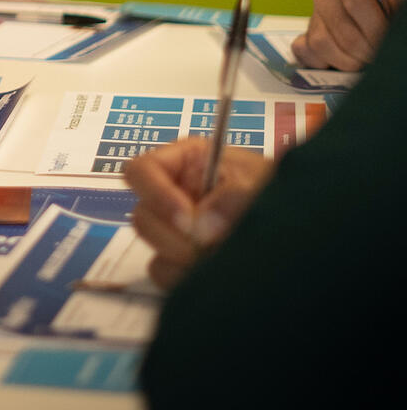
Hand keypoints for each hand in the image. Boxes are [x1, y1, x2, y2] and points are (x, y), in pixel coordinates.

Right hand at [125, 137, 271, 288]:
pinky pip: (166, 275)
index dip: (154, 194)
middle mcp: (171, 196)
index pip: (141, 171)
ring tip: (223, 259)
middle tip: (211, 247)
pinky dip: (189, 279)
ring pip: (154, 251)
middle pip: (142, 217)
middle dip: (175, 237)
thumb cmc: (276, 190)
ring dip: (186, 260)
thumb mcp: (258, 182)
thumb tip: (201, 228)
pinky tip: (219, 273)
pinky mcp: (181, 263)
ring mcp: (176, 232)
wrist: (303, 225)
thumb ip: (231, 197)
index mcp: (183, 164)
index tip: (187, 220)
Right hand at [292, 0, 404, 69]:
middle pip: (341, 30)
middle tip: (380, 55)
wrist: (387, 8)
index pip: (356, 3)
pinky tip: (344, 60)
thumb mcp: (402, 0)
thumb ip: (395, 10)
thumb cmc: (397, 4)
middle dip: (365, 51)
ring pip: (321, 43)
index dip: (375, 29)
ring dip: (348, 61)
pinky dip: (324, 62)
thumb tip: (385, 35)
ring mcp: (313, 14)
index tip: (387, 39)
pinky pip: (305, 52)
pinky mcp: (306, 34)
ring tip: (366, 58)